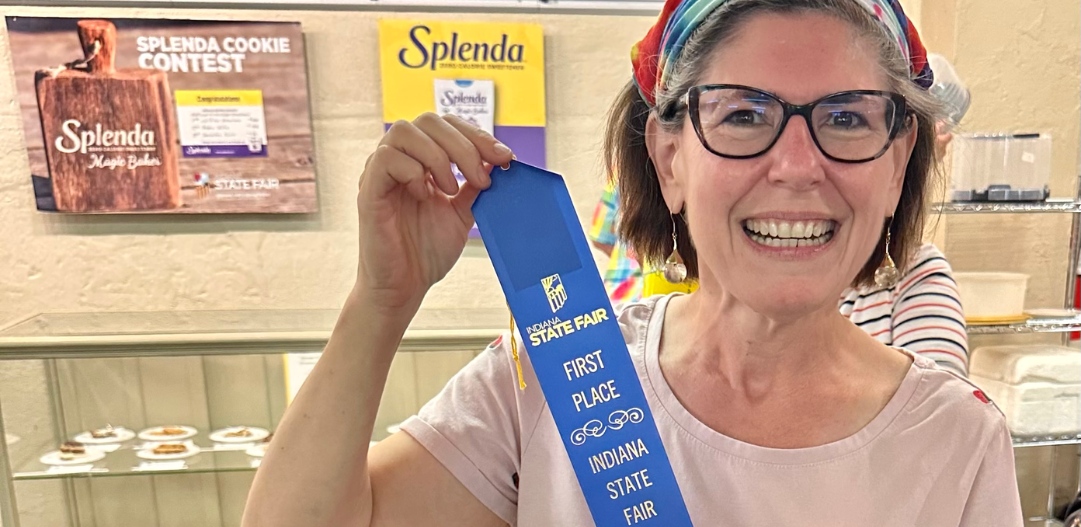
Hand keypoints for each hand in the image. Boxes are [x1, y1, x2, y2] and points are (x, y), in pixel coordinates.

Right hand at [354, 113, 513, 313]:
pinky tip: (424, 196)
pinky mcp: (368, 190)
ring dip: (438, 156)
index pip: (447, 126)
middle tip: (481, 177)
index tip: (505, 158)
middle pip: (428, 120)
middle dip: (464, 144)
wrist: (404, 287)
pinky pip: (386, 159)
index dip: (478, 135)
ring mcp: (380, 172)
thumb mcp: (462, 212)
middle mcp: (399, 159)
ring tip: (451, 189)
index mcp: (420, 160)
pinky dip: (413, 172)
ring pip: (404, 131)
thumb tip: (500, 159)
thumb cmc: (427, 252)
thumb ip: (476, 185)